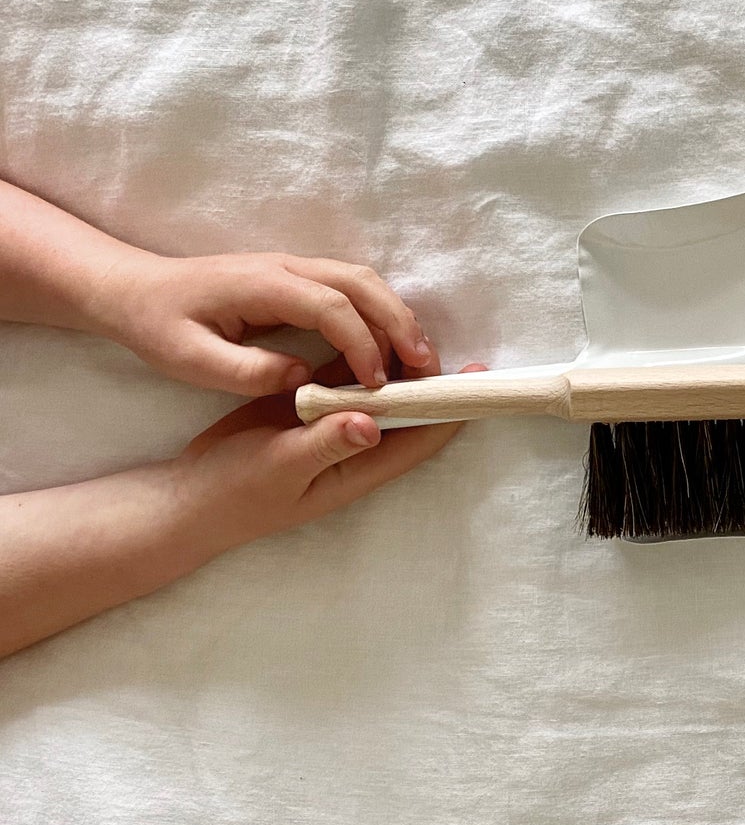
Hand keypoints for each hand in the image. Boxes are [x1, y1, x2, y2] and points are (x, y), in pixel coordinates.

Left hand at [101, 251, 436, 395]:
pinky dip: (380, 311)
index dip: (362, 345)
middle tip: (425, 366)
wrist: (133, 289)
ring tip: (418, 358)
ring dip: (396, 315)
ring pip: (363, 280)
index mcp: (264, 285)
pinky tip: (388, 345)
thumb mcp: (189, 360)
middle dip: (400, 323)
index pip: (332, 307)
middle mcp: (286, 267)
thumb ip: (247, 371)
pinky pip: (352, 286)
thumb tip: (304, 379)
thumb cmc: (159, 325)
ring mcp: (293, 267)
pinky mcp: (296, 278)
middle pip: (362, 283)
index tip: (377, 386)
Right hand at [169, 355, 485, 555]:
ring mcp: (335, 429)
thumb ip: (325, 444)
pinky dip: (361, 359)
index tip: (475, 379)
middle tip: (449, 341)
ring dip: (399, 367)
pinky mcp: (311, 411)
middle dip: (432, 383)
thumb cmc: (235, 491)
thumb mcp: (279, 466)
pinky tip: (371, 329)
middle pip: (410, 414)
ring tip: (416, 329)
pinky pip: (347, 381)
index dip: (451, 412)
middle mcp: (357, 448)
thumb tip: (373, 424)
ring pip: (381, 394)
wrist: (190, 496)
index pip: (420, 440)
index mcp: (359, 469)